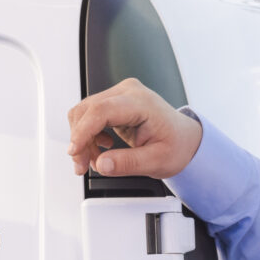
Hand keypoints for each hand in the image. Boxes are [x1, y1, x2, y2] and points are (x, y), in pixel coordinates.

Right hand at [66, 78, 203, 179]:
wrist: (184, 139)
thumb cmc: (176, 146)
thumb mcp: (157, 161)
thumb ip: (128, 164)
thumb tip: (101, 165)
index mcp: (141, 102)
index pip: (101, 110)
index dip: (83, 132)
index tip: (75, 152)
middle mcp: (128, 92)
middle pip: (87, 110)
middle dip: (79, 140)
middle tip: (82, 166)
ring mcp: (120, 94)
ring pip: (84, 112)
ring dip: (82, 139)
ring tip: (94, 160)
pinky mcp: (114, 101)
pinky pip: (90, 115)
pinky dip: (88, 134)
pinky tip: (101, 148)